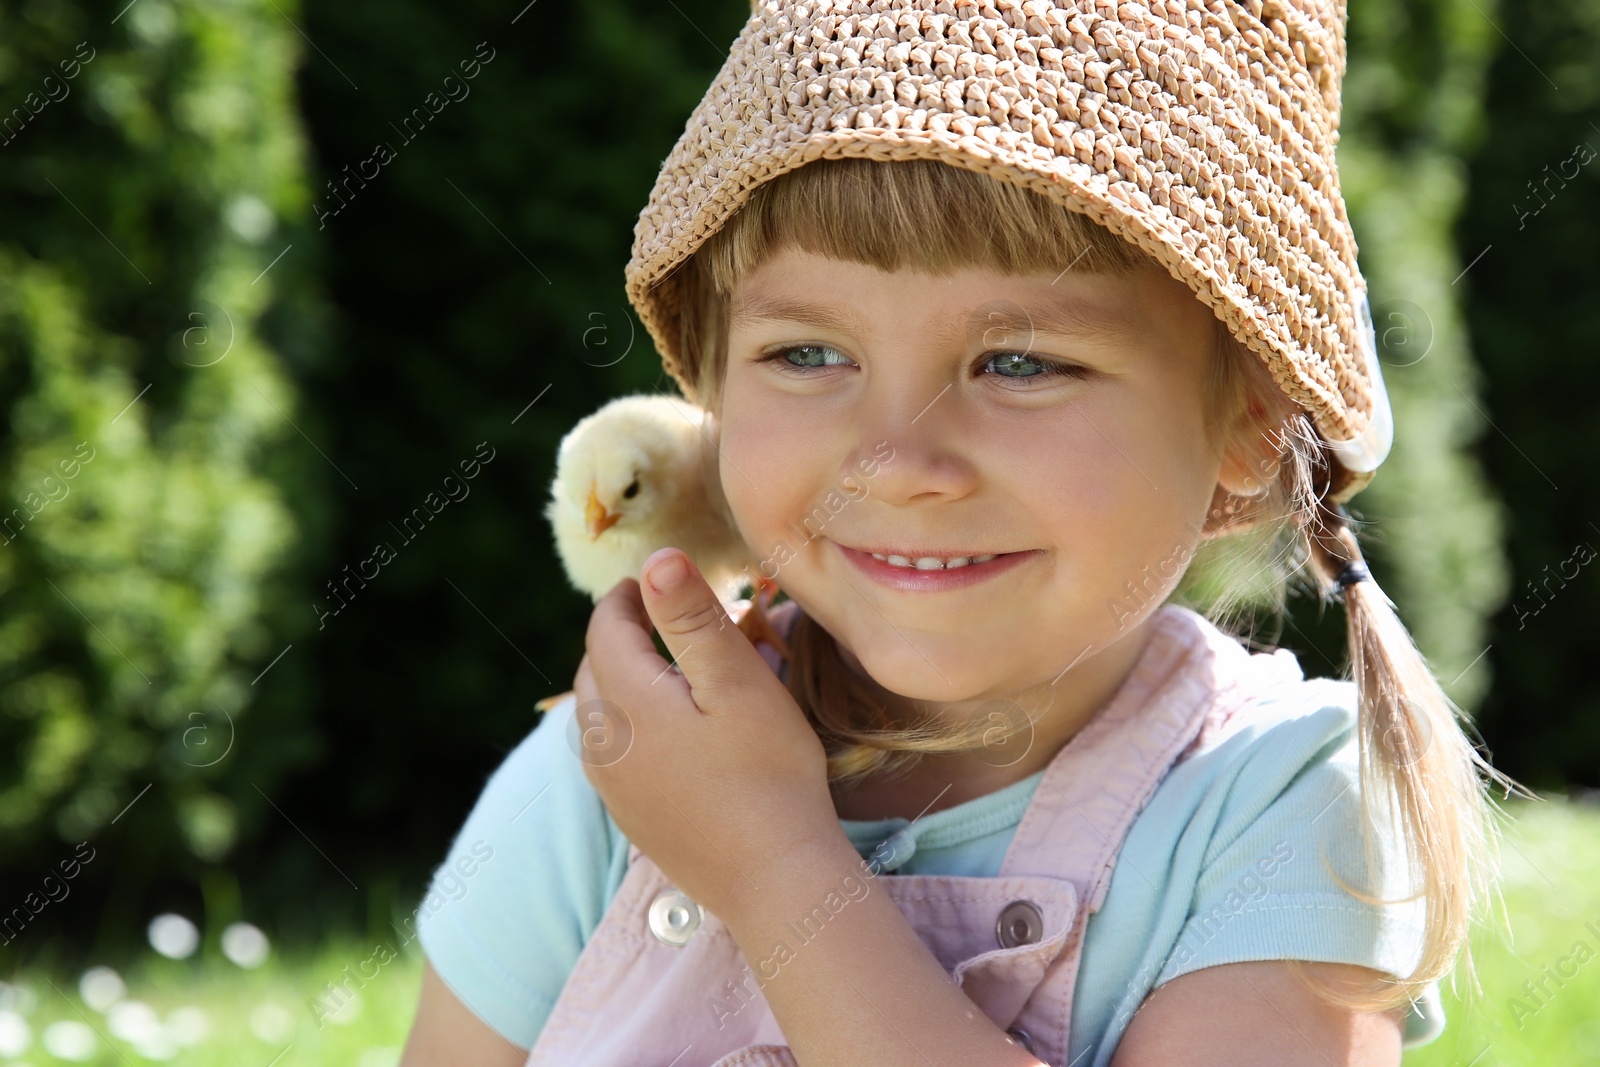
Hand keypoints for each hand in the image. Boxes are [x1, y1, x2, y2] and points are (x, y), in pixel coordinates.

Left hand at [573, 547, 839, 921]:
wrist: (774, 878)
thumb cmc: (768, 772)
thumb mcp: (736, 682)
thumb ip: (691, 617)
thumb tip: (656, 559)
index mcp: (625, 701)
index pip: (605, 628)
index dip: (627, 597)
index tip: (656, 579)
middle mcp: (603, 743)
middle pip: (595, 668)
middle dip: (624, 635)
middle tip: (668, 616)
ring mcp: (612, 787)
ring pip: (599, 713)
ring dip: (623, 680)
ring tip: (668, 667)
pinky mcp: (630, 817)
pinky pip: (612, 754)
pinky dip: (630, 724)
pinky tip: (667, 729)